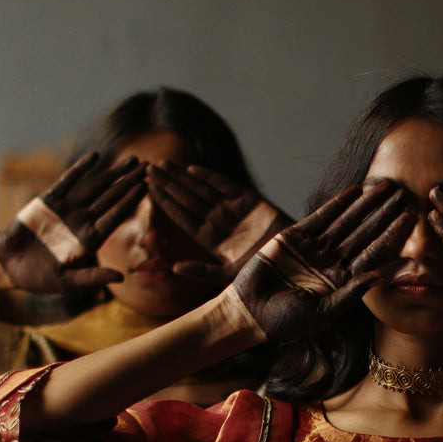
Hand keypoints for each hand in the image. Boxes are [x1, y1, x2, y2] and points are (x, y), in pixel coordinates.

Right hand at [0, 154, 145, 293]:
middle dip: (128, 182)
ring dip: (112, 173)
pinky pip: (67, 181)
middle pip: (111, 198)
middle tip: (148, 166)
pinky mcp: (49, 200)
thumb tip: (121, 278)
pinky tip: (95, 157)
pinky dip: (80, 168)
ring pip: (95, 186)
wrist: (8, 264)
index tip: (146, 187)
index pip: (115, 217)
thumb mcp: (67, 282)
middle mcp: (82, 221)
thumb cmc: (39, 278)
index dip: (130, 201)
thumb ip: (92, 278)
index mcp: (90, 240)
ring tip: (131, 159)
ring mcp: (67, 209)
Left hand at [145, 162, 291, 289]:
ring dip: (183, 176)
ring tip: (163, 163)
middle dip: (168, 183)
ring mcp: (234, 210)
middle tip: (147, 167)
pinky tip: (192, 170)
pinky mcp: (251, 200)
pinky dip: (211, 177)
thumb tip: (173, 268)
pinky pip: (227, 186)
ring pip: (203, 189)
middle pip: (188, 199)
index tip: (147, 188)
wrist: (295, 263)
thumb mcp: (230, 277)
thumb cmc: (263, 274)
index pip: (182, 217)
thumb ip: (202, 272)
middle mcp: (219, 222)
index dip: (165, 202)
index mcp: (210, 239)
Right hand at [223, 182, 410, 342]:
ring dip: (365, 204)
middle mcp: (332, 262)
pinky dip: (337, 204)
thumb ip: (350, 294)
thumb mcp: (322, 314)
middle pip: (364, 233)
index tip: (410, 221)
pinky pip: (321, 217)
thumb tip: (379, 277)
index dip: (392, 237)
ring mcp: (315, 248)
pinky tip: (355, 191)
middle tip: (405, 194)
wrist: (249, 312)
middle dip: (384, 214)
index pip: (373, 255)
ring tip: (385, 186)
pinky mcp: (295, 236)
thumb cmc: (285, 322)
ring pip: (346, 221)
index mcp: (342, 281)